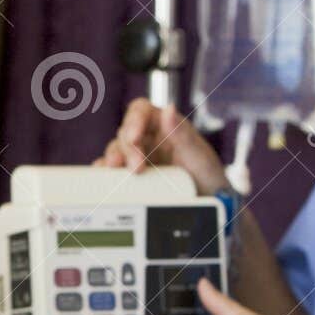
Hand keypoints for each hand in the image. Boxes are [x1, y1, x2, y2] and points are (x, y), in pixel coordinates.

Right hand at [95, 98, 228, 192]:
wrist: (209, 205)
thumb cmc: (207, 177)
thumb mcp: (198, 156)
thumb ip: (182, 134)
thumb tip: (168, 109)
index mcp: (164, 126)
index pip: (141, 111)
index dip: (133, 120)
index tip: (134, 136)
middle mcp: (148, 139)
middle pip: (125, 133)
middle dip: (128, 149)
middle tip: (137, 168)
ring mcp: (138, 158)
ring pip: (116, 150)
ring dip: (114, 159)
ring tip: (117, 171)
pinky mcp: (131, 177)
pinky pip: (112, 171)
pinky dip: (105, 173)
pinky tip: (107, 179)